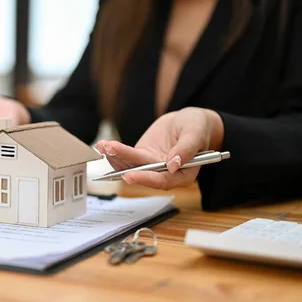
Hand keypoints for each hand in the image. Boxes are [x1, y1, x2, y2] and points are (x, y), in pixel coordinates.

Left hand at [95, 107, 223, 188]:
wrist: (189, 120)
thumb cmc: (197, 127)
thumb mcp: (195, 133)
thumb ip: (186, 149)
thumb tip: (173, 165)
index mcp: (183, 174)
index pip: (164, 181)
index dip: (146, 179)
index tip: (130, 174)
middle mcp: (166, 174)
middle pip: (143, 173)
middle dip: (124, 164)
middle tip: (110, 152)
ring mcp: (152, 166)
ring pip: (131, 166)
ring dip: (115, 157)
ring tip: (103, 145)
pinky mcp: (142, 157)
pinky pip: (127, 158)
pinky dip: (115, 153)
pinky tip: (104, 146)